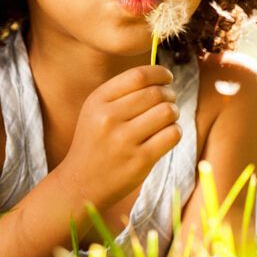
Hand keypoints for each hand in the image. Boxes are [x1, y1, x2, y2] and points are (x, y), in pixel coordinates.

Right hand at [56, 65, 181, 208]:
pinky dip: (175, 131)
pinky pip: (172, 134)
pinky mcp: (140, 160)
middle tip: (169, 101)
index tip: (167, 78)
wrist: (80, 184)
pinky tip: (167, 135)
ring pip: (167, 112)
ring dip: (174, 113)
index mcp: (98, 101)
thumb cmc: (95, 143)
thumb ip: (122, 93)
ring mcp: (124, 140)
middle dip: (169, 94)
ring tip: (167, 119)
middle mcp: (109, 118)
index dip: (160, 73)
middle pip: (156, 93)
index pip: (138, 76)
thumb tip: (161, 77)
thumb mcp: (95, 111)